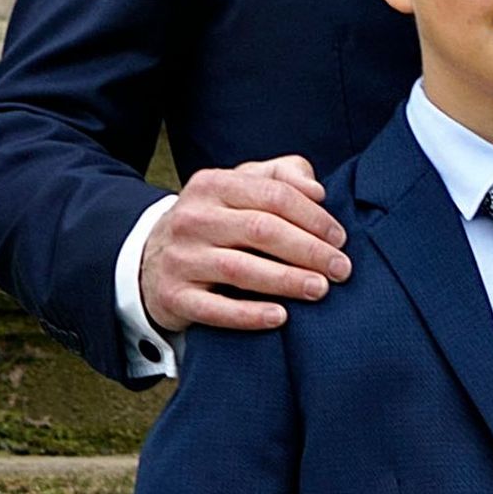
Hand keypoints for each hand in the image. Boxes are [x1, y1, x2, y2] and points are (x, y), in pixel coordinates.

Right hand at [140, 156, 348, 336]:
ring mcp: (180, 258)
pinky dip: (249, 315)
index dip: (314, 217)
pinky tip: (281, 317)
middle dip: (309, 250)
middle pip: (261, 229)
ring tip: (320, 289)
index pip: (274, 195)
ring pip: (239, 268)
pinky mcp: (173, 295)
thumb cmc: (217, 221)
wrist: (151, 258)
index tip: (341, 239)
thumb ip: (281, 177)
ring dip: (286, 280)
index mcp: (213, 185)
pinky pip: (214, 308)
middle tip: (341, 269)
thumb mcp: (242, 187)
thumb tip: (317, 190)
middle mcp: (192, 219)